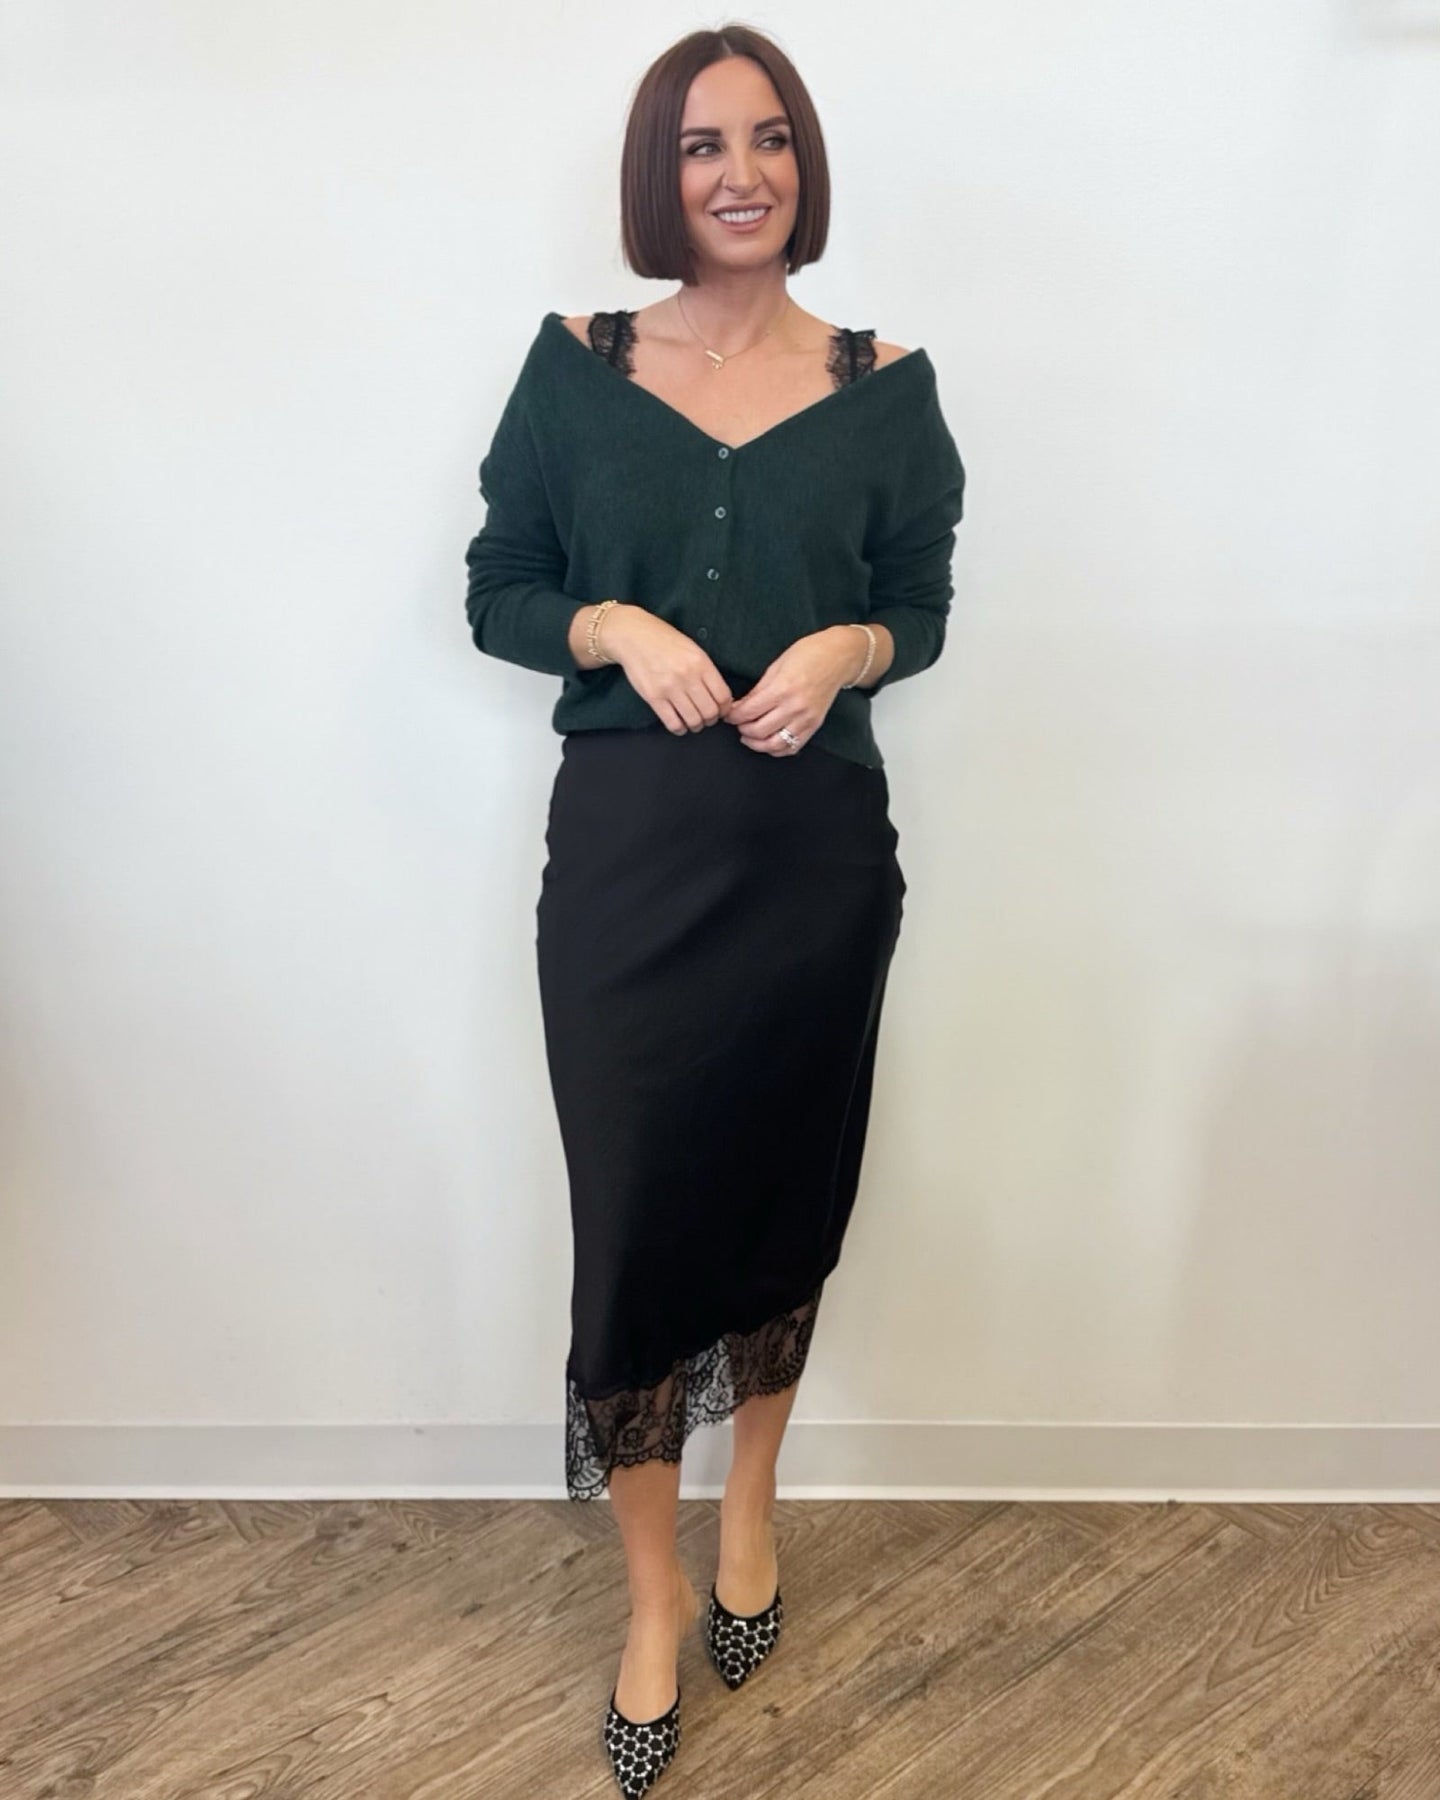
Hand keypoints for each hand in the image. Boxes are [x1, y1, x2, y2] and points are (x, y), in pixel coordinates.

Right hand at [601, 604, 733, 734]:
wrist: (634, 637)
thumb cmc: (665, 641)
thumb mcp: (693, 649)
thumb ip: (706, 671)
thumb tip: (719, 696)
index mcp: (701, 663)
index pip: (723, 696)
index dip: (725, 708)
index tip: (721, 711)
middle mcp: (687, 676)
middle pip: (710, 711)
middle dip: (711, 719)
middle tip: (707, 718)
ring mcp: (669, 688)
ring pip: (693, 720)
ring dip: (696, 726)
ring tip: (694, 722)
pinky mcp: (653, 697)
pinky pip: (673, 723)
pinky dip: (680, 729)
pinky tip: (680, 725)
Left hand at [723, 628, 863, 755]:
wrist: (839, 657)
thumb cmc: (809, 654)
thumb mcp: (777, 665)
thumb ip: (758, 689)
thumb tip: (741, 706)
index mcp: (782, 689)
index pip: (749, 712)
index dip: (734, 716)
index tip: (729, 715)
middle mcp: (795, 707)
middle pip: (759, 731)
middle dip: (742, 729)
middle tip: (737, 724)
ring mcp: (806, 719)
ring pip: (775, 745)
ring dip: (757, 744)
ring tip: (749, 737)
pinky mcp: (815, 725)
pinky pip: (793, 747)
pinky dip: (777, 749)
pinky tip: (768, 743)